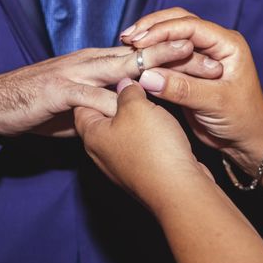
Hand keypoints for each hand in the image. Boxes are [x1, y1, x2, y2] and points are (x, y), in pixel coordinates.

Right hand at [0, 41, 219, 148]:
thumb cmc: (38, 106)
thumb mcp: (78, 106)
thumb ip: (103, 106)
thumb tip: (122, 114)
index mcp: (95, 63)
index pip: (138, 56)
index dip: (167, 57)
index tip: (197, 61)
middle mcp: (89, 61)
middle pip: (136, 53)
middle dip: (170, 51)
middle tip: (203, 50)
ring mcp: (75, 72)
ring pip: (120, 65)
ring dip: (152, 64)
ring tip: (181, 63)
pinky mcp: (60, 89)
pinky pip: (93, 93)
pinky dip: (116, 97)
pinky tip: (135, 102)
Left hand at [74, 79, 210, 211]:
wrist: (179, 190)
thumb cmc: (153, 147)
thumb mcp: (137, 106)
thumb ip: (127, 91)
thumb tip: (123, 85)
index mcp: (91, 135)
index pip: (82, 103)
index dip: (97, 85)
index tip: (115, 73)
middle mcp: (100, 153)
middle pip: (103, 118)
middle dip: (118, 101)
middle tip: (136, 85)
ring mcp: (120, 166)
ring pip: (123, 132)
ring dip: (136, 118)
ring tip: (152, 104)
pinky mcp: (140, 173)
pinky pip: (139, 146)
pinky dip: (148, 135)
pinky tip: (161, 127)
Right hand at [120, 8, 262, 174]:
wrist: (247, 140)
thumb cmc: (242, 120)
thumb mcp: (214, 103)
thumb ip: (182, 88)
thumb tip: (146, 76)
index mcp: (227, 44)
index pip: (190, 26)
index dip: (162, 30)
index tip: (138, 41)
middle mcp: (214, 44)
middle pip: (178, 22)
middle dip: (152, 27)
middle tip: (127, 38)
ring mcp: (200, 55)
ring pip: (170, 36)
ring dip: (149, 39)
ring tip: (126, 45)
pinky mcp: (189, 69)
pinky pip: (167, 55)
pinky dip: (150, 55)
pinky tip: (134, 58)